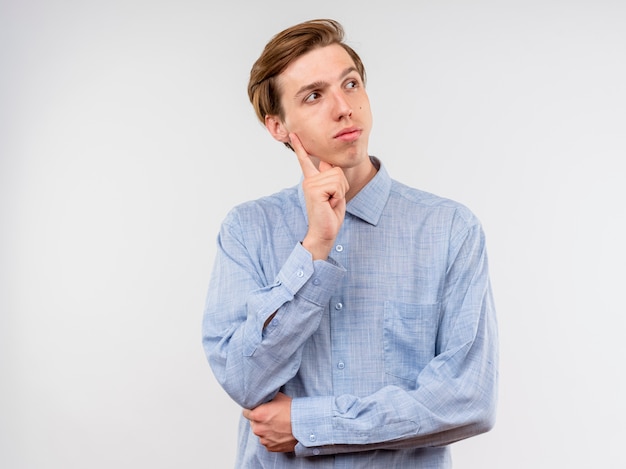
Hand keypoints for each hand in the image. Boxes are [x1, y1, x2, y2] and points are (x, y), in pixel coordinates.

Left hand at [242, 392, 296, 452]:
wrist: (305, 425)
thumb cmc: (293, 411)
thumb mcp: (278, 397)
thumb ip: (266, 399)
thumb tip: (262, 397)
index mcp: (258, 415)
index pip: (246, 412)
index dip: (252, 410)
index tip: (257, 410)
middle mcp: (258, 428)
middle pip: (253, 423)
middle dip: (259, 420)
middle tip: (271, 417)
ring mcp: (264, 439)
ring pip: (261, 433)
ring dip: (266, 429)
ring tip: (278, 425)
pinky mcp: (270, 447)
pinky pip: (267, 441)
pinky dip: (272, 438)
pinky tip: (280, 432)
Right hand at [290, 133, 348, 259]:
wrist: (324, 232)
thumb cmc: (330, 215)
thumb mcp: (334, 192)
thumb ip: (331, 177)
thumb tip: (326, 164)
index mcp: (312, 180)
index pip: (305, 160)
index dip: (300, 146)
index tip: (293, 134)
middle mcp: (309, 180)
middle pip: (337, 170)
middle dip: (341, 186)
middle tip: (332, 200)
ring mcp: (310, 184)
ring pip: (338, 177)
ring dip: (340, 192)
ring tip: (330, 203)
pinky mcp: (314, 190)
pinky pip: (336, 185)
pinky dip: (337, 196)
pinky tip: (329, 204)